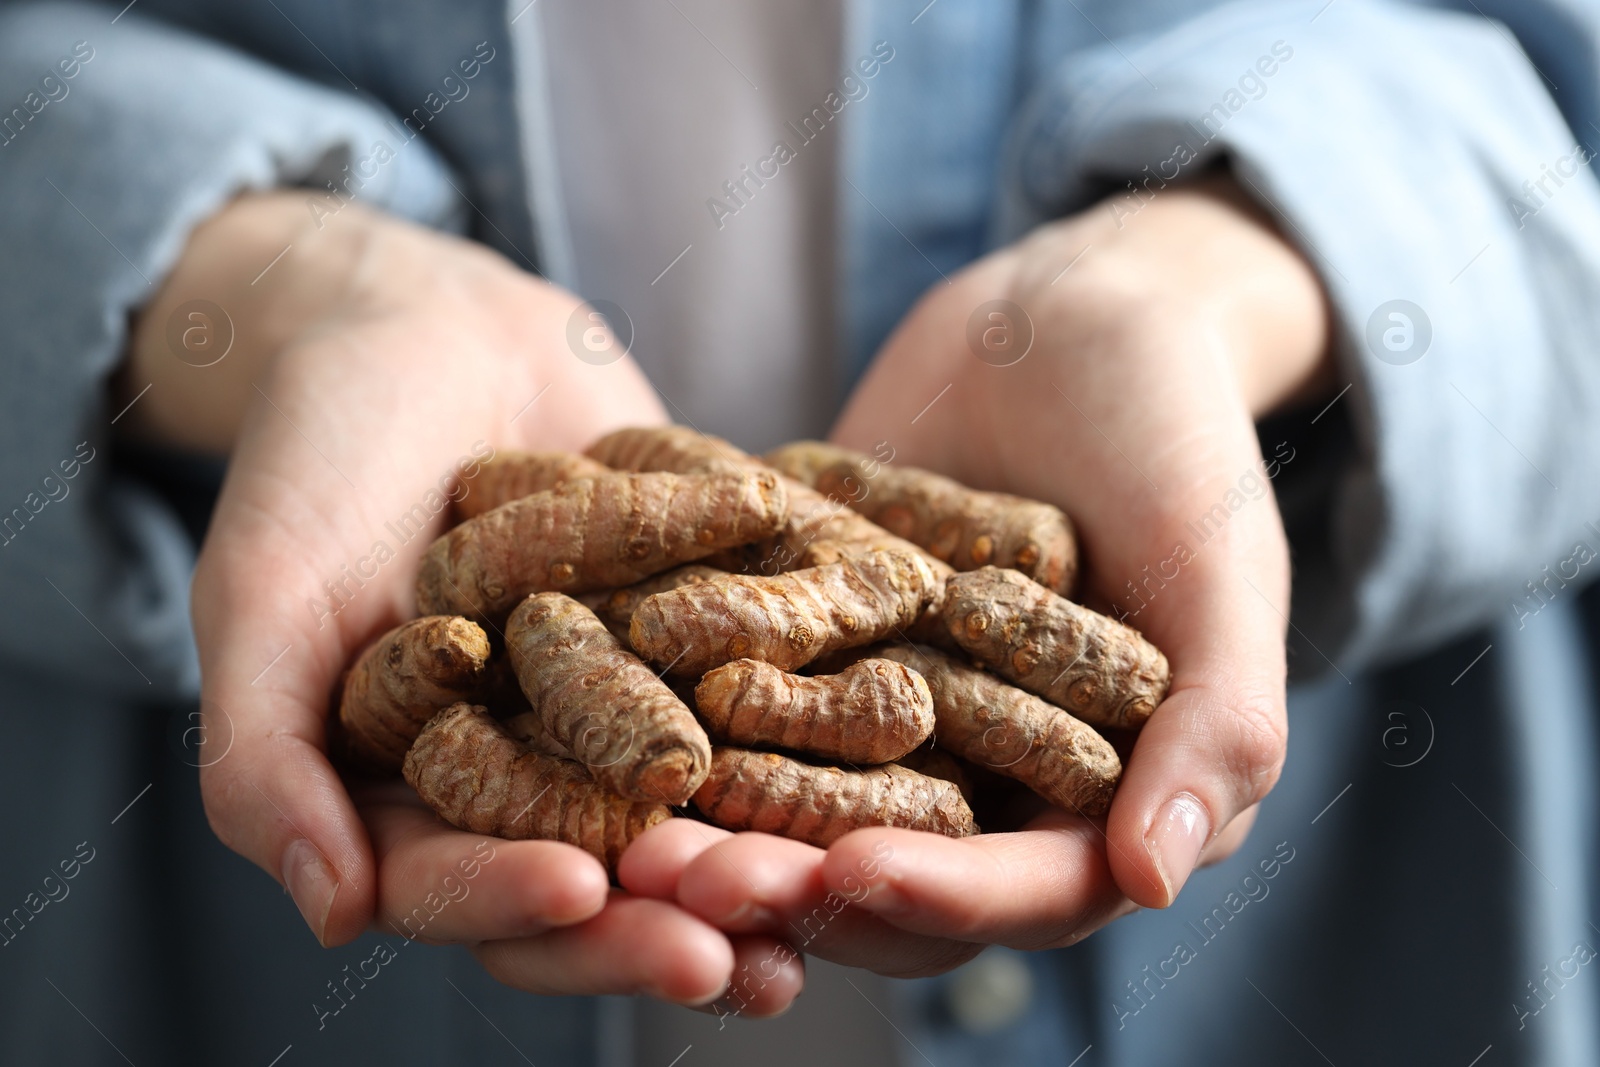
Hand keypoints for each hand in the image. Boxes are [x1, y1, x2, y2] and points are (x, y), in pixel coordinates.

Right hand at [131, 193, 800, 1008]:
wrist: (428, 332)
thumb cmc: (319, 461)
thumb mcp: (266, 599)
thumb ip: (266, 757)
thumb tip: (331, 917)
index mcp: (412, 798)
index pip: (458, 886)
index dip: (510, 902)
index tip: (579, 891)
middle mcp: (526, 777)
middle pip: (594, 879)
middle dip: (658, 917)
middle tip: (732, 947)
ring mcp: (620, 717)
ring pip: (691, 816)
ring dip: (755, 863)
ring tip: (822, 895)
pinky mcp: (700, 650)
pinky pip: (762, 701)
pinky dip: (819, 733)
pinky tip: (892, 755)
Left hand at [642, 174, 1328, 971]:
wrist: (1069, 320)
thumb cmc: (1174, 434)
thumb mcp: (1219, 565)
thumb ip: (1218, 723)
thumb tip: (1154, 883)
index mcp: (1102, 799)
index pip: (1027, 890)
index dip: (944, 897)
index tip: (850, 874)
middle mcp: (990, 786)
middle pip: (891, 872)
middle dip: (792, 883)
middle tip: (685, 876)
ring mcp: (893, 724)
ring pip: (800, 810)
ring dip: (718, 829)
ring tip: (630, 831)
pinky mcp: (815, 659)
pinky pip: (744, 705)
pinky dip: (680, 719)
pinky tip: (600, 712)